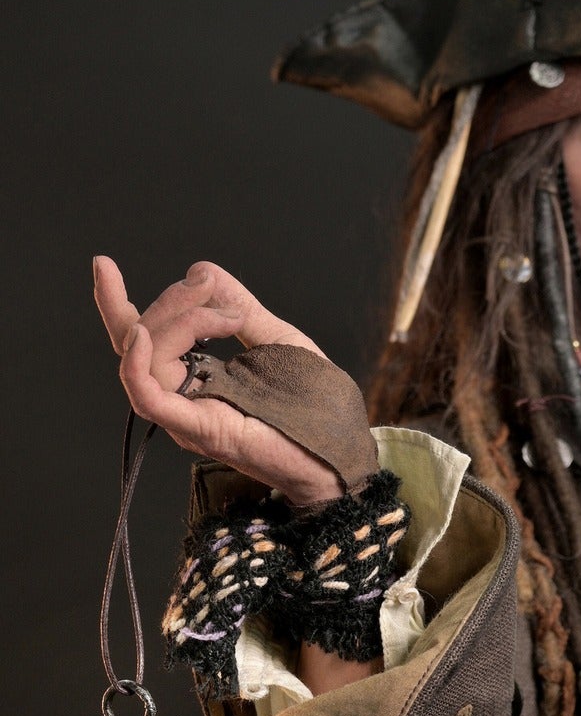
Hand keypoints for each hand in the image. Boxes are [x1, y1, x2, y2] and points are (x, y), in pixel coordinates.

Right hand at [93, 257, 341, 503]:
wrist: (342, 452)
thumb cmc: (315, 408)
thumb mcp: (278, 340)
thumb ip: (240, 308)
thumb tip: (201, 270)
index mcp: (195, 378)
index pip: (140, 340)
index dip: (114, 303)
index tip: (103, 263)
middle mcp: (183, 398)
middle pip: (141, 340)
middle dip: (173, 300)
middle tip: (209, 285)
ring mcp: (187, 416)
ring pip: (146, 359)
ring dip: (178, 320)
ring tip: (226, 315)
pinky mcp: (198, 429)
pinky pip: (149, 397)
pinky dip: (139, 364)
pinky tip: (145, 337)